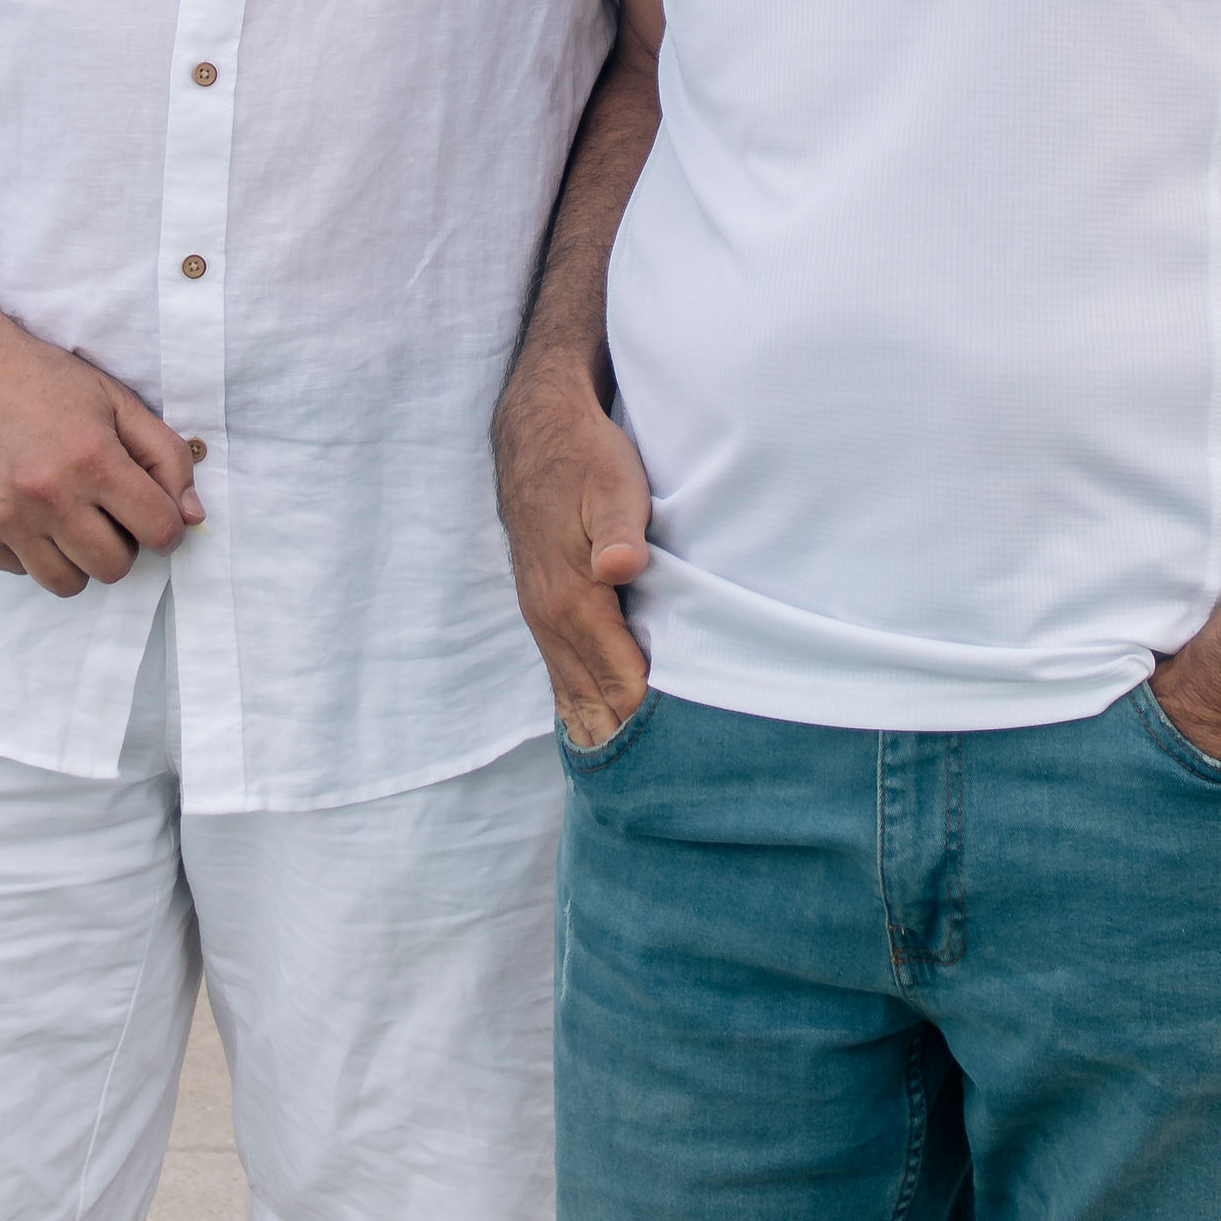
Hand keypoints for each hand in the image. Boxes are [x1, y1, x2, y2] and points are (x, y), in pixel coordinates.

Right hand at [0, 305, 202, 595]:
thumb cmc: (40, 378)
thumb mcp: (114, 399)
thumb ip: (165, 455)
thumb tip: (193, 516)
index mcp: (92, 459)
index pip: (159, 530)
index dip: (166, 526)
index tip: (154, 514)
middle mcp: (48, 495)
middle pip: (115, 567)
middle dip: (123, 545)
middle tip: (106, 511)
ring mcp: (5, 518)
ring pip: (67, 583)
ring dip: (78, 557)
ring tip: (69, 518)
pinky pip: (20, 572)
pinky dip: (32, 551)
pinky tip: (27, 511)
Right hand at [494, 371, 653, 747]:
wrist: (537, 433)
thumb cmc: (587, 458)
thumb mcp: (615, 483)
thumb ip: (621, 530)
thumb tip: (621, 568)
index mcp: (572, 598)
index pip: (618, 677)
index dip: (650, 718)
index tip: (684, 757)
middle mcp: (551, 619)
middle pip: (594, 698)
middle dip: (628, 741)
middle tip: (669, 787)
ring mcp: (542, 618)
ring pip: (573, 693)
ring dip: (603, 732)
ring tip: (636, 784)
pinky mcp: (543, 611)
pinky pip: (560, 675)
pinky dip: (578, 710)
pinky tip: (594, 735)